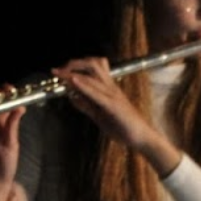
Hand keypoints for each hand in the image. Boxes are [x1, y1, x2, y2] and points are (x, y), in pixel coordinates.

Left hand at [52, 57, 181, 175]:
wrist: (142, 137)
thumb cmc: (123, 127)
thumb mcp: (99, 116)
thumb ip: (86, 106)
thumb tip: (71, 97)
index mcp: (108, 89)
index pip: (92, 69)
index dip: (75, 65)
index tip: (59, 70)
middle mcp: (111, 88)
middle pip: (92, 64)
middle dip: (73, 64)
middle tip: (59, 71)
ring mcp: (112, 95)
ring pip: (93, 75)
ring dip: (74, 72)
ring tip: (61, 74)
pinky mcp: (113, 106)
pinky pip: (96, 93)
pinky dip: (84, 85)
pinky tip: (73, 81)